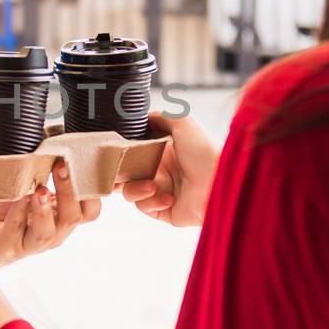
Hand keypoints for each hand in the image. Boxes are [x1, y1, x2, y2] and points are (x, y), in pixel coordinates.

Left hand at [0, 160, 100, 266]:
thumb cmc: (9, 209)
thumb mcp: (32, 186)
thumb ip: (48, 169)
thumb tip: (61, 137)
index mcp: (63, 218)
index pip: (91, 211)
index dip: (94, 192)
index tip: (86, 165)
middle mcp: (54, 233)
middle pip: (72, 218)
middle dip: (69, 191)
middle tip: (61, 167)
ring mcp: (32, 243)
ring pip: (47, 233)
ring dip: (44, 210)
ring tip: (39, 190)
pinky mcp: (8, 247)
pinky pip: (16, 230)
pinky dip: (19, 213)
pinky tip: (18, 197)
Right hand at [119, 112, 219, 226]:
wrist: (219, 180)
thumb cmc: (204, 150)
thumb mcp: (182, 122)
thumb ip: (159, 117)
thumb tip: (142, 118)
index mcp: (162, 151)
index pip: (132, 154)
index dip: (119, 155)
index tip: (109, 155)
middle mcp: (160, 171)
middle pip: (125, 175)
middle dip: (117, 177)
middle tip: (114, 176)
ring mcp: (162, 191)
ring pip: (131, 192)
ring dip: (136, 189)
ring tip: (153, 186)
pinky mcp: (165, 211)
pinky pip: (145, 207)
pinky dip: (152, 202)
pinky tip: (169, 198)